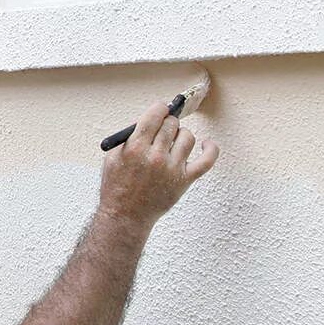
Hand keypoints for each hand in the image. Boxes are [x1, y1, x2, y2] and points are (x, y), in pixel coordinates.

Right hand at [97, 101, 218, 229]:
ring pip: (188, 137)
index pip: (155, 116)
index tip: (160, 110)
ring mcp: (172, 168)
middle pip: (172, 124)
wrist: (125, 215)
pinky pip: (207, 160)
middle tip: (163, 129)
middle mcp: (155, 156)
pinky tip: (206, 144)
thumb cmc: (117, 187)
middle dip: (168, 123)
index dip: (159, 109)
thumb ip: (130, 138)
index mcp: (135, 148)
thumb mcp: (113, 158)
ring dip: (181, 135)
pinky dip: (210, 149)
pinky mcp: (185, 180)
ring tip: (174, 142)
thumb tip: (151, 121)